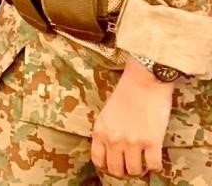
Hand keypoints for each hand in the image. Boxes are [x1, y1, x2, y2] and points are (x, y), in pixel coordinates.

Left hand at [91, 56, 172, 177]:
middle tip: (131, 167)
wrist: (144, 80)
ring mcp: (132, 142)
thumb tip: (112, 149)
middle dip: (124, 172)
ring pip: (134, 171)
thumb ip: (107, 130)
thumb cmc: (126, 92)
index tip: (115, 165)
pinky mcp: (152, 142)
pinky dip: (155, 166)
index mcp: (100, 130)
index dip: (107, 166)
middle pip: (115, 170)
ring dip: (140, 170)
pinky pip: (153, 166)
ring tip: (143, 163)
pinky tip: (155, 159)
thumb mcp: (107, 112)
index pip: (98, 160)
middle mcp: (113, 139)